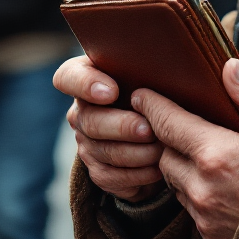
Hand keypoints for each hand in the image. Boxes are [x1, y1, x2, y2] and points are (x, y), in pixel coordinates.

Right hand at [54, 55, 164, 201]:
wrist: (163, 124)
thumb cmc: (160, 86)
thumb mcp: (155, 71)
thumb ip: (151, 65)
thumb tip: (170, 61)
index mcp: (89, 77)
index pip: (69, 77)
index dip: (85, 85)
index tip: (112, 92)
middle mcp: (82, 110)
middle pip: (89, 120)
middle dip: (122, 126)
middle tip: (149, 129)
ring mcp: (87, 142)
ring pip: (101, 151)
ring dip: (135, 153)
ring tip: (161, 149)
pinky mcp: (97, 169)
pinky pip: (109, 177)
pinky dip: (135, 175)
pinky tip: (157, 169)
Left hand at [132, 58, 238, 238]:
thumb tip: (229, 68)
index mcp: (218, 155)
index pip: (168, 124)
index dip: (152, 106)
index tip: (140, 95)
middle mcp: (203, 190)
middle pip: (165, 158)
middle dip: (169, 142)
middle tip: (181, 127)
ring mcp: (206, 220)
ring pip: (178, 187)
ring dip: (184, 171)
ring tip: (208, 158)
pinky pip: (194, 214)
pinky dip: (201, 198)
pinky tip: (225, 189)